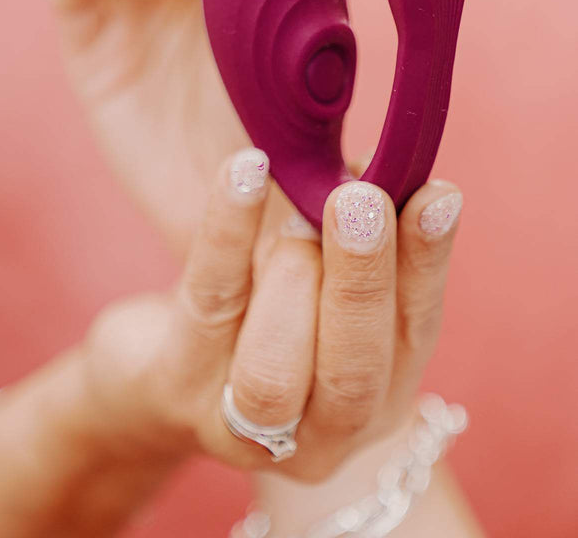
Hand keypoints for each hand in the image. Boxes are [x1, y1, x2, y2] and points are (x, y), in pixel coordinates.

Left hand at [85, 147, 463, 481]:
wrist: (159, 369)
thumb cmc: (261, 304)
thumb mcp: (318, 274)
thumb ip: (355, 235)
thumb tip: (379, 163)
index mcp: (378, 395)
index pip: (415, 331)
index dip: (428, 262)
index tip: (437, 196)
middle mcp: (321, 432)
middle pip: (354, 373)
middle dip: (363, 280)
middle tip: (362, 200)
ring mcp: (241, 427)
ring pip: (275, 372)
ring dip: (294, 275)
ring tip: (297, 212)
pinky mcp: (176, 388)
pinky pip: (209, 304)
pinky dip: (230, 230)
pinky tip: (245, 170)